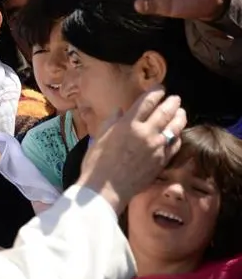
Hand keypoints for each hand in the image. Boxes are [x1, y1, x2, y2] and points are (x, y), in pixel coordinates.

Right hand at [76, 87, 187, 214]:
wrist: (105, 189)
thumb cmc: (97, 163)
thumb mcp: (99, 137)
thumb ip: (111, 122)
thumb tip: (119, 111)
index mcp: (128, 124)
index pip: (147, 102)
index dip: (155, 92)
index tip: (159, 88)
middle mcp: (145, 133)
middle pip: (165, 112)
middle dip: (171, 102)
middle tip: (175, 98)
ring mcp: (156, 147)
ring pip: (174, 127)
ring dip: (180, 117)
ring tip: (181, 112)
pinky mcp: (161, 161)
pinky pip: (174, 145)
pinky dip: (177, 136)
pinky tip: (177, 134)